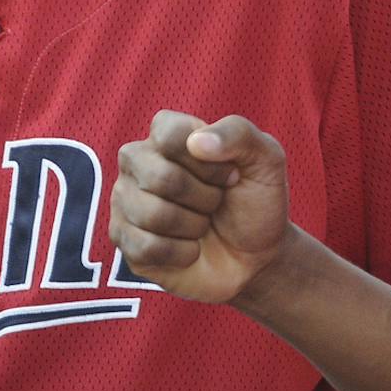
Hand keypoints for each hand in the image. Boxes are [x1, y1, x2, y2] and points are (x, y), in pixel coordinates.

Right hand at [111, 111, 292, 305]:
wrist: (256, 257)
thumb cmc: (255, 203)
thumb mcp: (266, 161)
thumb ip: (238, 134)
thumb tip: (196, 142)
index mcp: (166, 133)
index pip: (169, 135)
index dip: (209, 164)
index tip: (229, 175)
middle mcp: (137, 160)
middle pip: (160, 178)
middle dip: (204, 199)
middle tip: (216, 203)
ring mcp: (125, 199)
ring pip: (152, 215)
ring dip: (194, 227)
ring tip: (202, 225)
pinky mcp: (124, 238)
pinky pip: (146, 247)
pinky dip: (181, 253)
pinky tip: (189, 249)